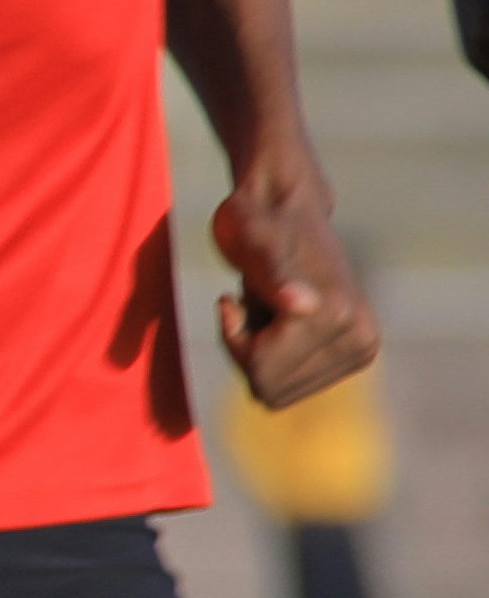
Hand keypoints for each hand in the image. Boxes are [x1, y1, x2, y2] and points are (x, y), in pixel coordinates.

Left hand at [218, 168, 381, 410]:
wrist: (285, 207)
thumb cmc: (254, 224)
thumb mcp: (250, 244)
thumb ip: (274, 276)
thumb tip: (302, 307)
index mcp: (336, 319)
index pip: (261, 376)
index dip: (235, 340)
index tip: (235, 300)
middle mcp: (359, 339)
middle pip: (272, 390)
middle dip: (248, 352)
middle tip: (254, 303)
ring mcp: (362, 348)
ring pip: (281, 389)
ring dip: (262, 352)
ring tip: (270, 306)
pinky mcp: (358, 352)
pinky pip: (294, 383)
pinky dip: (276, 354)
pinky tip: (279, 315)